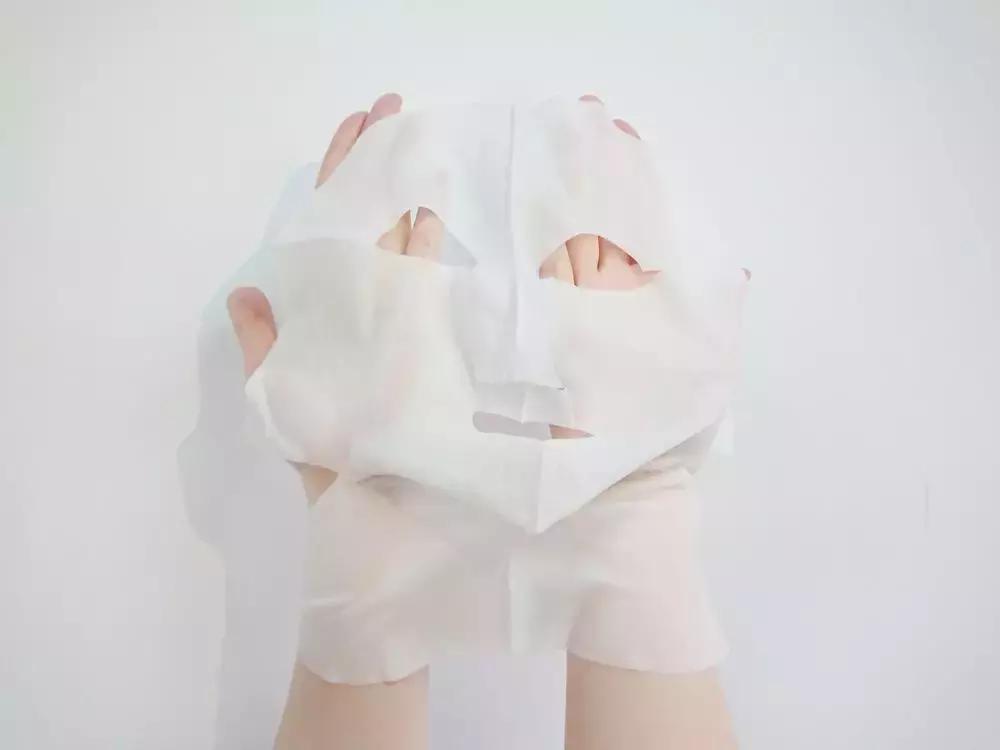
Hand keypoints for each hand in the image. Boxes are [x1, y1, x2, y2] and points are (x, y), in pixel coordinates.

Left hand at [227, 92, 410, 503]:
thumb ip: (263, 348)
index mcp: (328, 311)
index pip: (330, 225)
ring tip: (423, 143)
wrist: (377, 516)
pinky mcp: (436, 343)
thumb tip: (244, 292)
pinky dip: (442, 249)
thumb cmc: (330, 462)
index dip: (340, 174)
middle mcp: (368, 307)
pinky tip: (453, 218)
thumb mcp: (281, 401)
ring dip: (410, 189)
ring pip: (404, 238)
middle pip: (370, 217)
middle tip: (394, 110)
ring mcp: (405, 320)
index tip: (357, 125)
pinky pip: (439, 284)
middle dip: (379, 162)